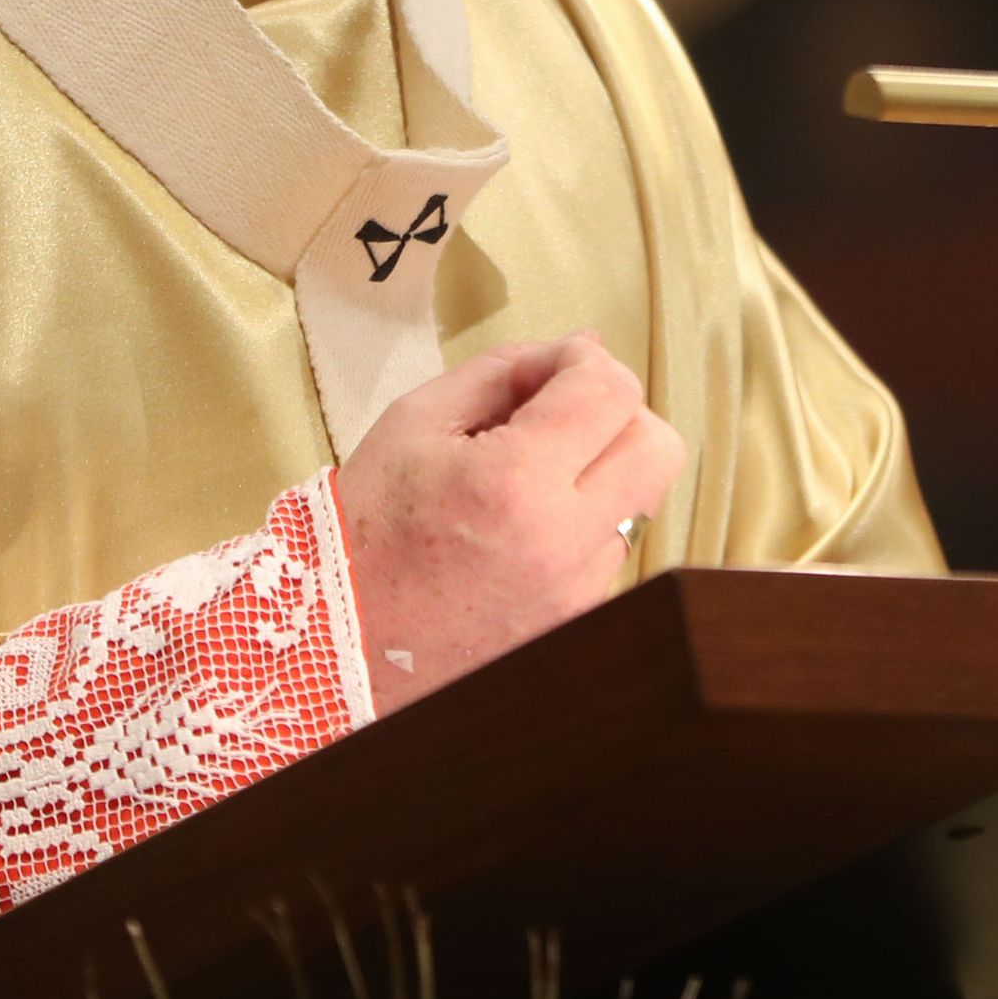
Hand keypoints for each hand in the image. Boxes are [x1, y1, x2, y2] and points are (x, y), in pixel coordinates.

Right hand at [333, 332, 684, 707]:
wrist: (339, 645)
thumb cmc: (362, 531)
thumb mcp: (413, 421)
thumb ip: (500, 372)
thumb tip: (569, 352)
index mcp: (514, 481)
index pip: (612, 391)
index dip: (586, 360)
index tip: (552, 367)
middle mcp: (562, 542)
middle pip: (658, 447)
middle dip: (618, 413)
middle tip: (562, 412)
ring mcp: (576, 593)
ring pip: (640, 500)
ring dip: (602, 470)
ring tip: (529, 476)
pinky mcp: (577, 624)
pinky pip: (610, 551)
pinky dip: (582, 523)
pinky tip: (524, 524)